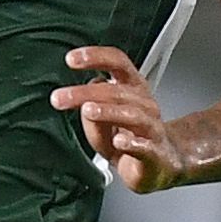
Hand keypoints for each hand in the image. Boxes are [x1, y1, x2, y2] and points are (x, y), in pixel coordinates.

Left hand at [50, 45, 179, 188]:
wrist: (160, 164)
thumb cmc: (130, 138)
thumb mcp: (101, 125)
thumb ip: (90, 115)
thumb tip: (83, 103)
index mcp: (131, 88)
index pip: (117, 62)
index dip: (95, 56)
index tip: (71, 59)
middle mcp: (144, 103)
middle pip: (116, 90)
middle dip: (85, 93)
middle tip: (60, 98)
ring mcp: (152, 127)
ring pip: (131, 114)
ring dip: (107, 111)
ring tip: (88, 111)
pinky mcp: (155, 153)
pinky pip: (145, 146)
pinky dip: (131, 143)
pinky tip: (119, 142)